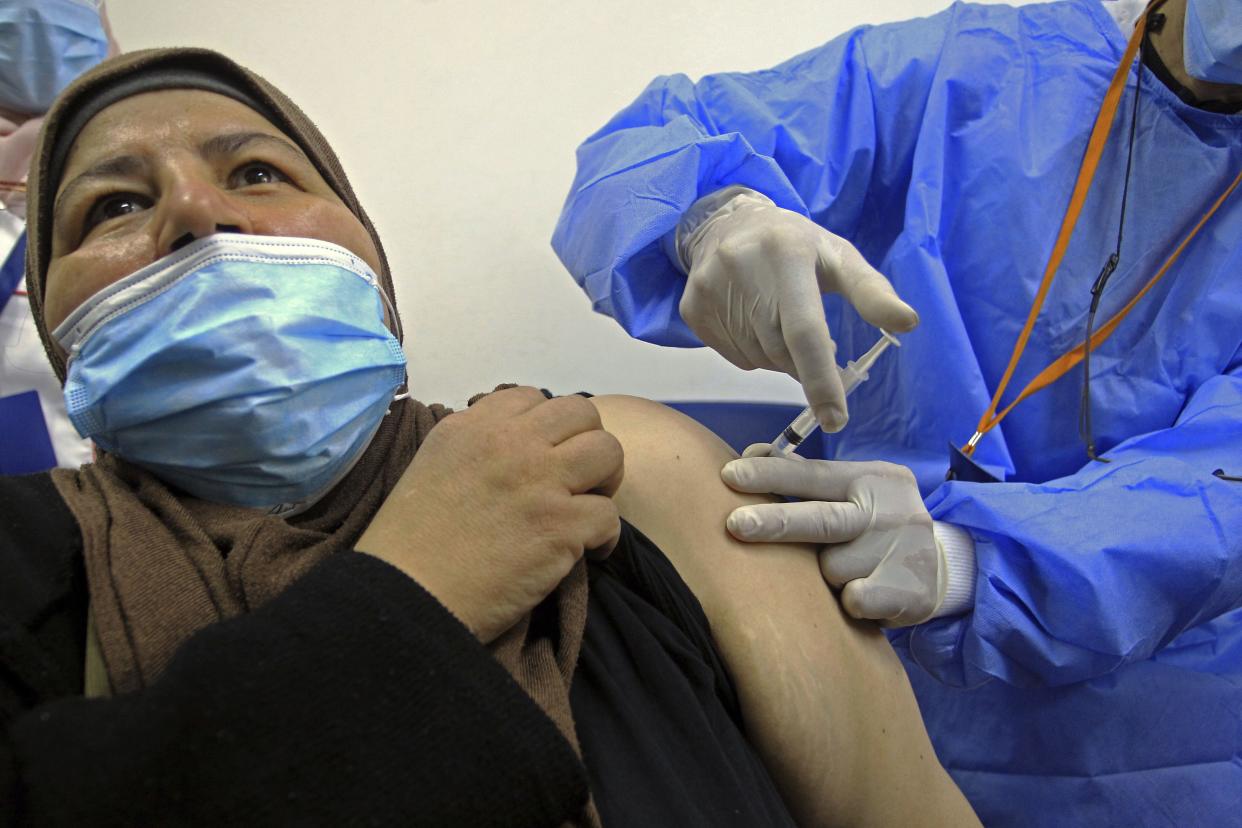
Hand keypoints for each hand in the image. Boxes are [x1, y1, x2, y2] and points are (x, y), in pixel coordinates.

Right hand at [356, 388, 623, 642]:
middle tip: (578, 479)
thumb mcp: (434, 465)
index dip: (548, 427)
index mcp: (473, 426)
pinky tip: (592, 551)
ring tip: (588, 506)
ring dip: (606, 479)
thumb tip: (518, 445)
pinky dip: (607, 537)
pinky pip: (610, 515)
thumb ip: (476, 446)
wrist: (408, 595)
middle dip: (587, 443)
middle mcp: (511, 442)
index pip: (534, 398)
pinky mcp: (561, 525)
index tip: (545, 456)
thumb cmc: (410, 543)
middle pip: (582, 413)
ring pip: (608, 452)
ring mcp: (540, 481)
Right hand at [678, 188, 917, 430]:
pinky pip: (734, 356)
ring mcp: (709, 290)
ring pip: (758, 359)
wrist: (727, 224)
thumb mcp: (838, 257)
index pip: (805, 331)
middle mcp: (741, 267)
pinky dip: (753, 352)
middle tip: (812, 345)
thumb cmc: (795, 246)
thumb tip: (908, 322)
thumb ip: (871, 291)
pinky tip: (754, 321)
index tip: (836, 419)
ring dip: (779, 357)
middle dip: (804, 363)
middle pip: (782, 352)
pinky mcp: (691, 309)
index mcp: (786, 252)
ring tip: (779, 320)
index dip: (821, 380)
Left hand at [720, 450, 943, 625]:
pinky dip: (848, 601)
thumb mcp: (849, 491)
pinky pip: (856, 600)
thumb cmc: (873, 524)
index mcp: (868, 479)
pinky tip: (860, 595)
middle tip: (734, 524)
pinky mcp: (911, 592)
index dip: (771, 475)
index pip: (813, 475)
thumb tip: (752, 452)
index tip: (729, 474)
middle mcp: (888, 511)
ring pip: (832, 569)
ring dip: (822, 575)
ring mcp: (902, 551)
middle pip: (823, 520)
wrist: (940, 568)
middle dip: (776, 522)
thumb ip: (803, 476)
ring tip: (842, 571)